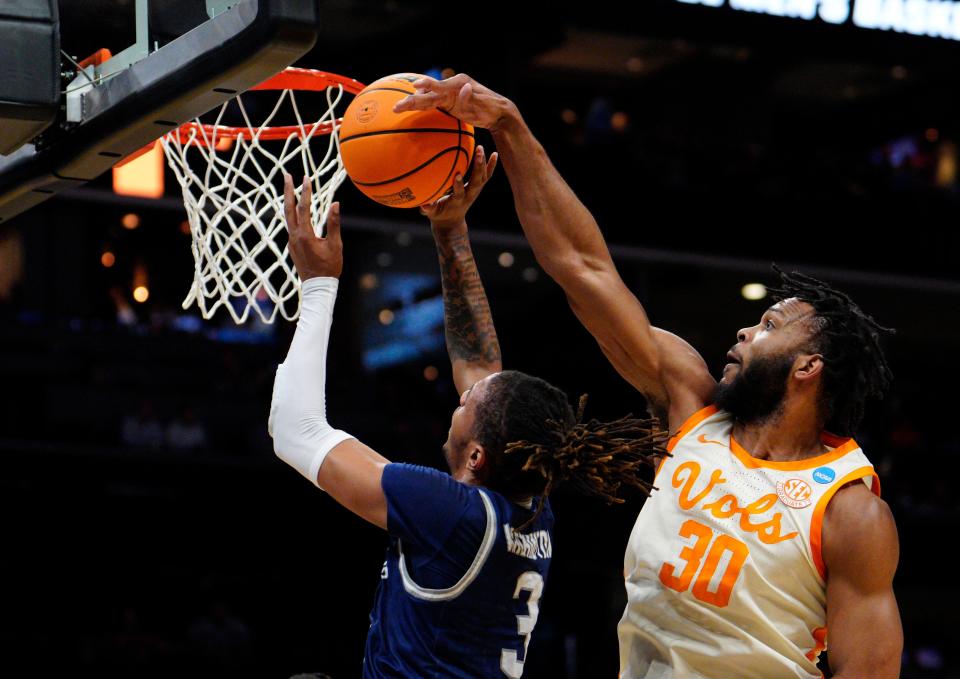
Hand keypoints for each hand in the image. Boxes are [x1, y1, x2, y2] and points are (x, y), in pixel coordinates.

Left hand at [283, 175, 342, 279]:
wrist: (317, 286)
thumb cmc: (329, 267)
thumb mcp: (335, 245)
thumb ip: (334, 224)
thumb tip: (335, 205)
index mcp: (305, 235)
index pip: (304, 208)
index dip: (305, 191)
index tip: (306, 178)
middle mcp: (294, 237)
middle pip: (288, 209)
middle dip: (288, 191)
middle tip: (287, 176)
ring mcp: (291, 242)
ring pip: (288, 217)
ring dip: (289, 202)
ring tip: (290, 189)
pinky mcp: (292, 246)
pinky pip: (291, 226)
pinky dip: (293, 215)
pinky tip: (297, 212)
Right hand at [393, 74, 517, 130]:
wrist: (498, 112)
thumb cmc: (490, 110)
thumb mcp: (481, 105)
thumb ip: (470, 98)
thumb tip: (465, 87)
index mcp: (457, 86)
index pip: (436, 89)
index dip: (425, 89)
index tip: (414, 89)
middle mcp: (451, 87)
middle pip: (427, 95)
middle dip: (412, 101)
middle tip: (396, 107)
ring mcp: (449, 94)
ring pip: (428, 98)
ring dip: (414, 102)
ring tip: (398, 107)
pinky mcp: (449, 101)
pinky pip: (433, 103)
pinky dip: (422, 103)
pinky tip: (411, 105)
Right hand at [421, 145, 498, 230]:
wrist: (452, 221)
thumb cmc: (439, 215)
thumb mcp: (432, 214)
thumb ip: (428, 209)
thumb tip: (422, 204)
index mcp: (458, 201)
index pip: (460, 193)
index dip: (459, 185)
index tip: (458, 175)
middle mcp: (469, 195)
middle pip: (477, 182)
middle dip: (478, 168)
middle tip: (478, 153)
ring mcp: (475, 191)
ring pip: (483, 177)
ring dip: (483, 163)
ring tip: (481, 148)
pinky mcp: (478, 187)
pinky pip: (486, 176)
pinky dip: (491, 165)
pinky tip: (495, 154)